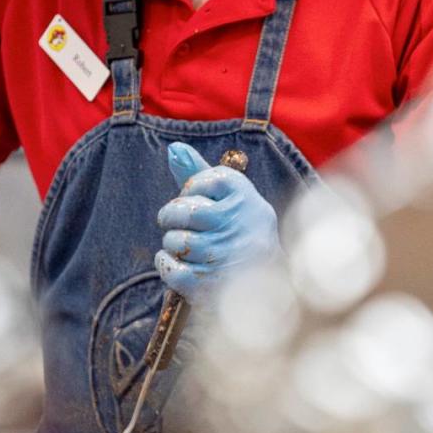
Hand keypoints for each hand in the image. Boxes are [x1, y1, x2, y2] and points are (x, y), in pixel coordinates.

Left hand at [154, 141, 278, 302]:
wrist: (266, 284)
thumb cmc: (239, 231)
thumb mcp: (229, 197)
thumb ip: (199, 173)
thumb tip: (174, 148)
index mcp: (244, 198)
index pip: (202, 180)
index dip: (190, 189)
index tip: (198, 199)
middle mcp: (236, 224)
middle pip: (184, 211)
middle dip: (173, 216)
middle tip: (179, 223)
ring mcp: (223, 255)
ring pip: (175, 241)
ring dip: (172, 242)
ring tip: (185, 246)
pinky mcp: (209, 284)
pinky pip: (171, 268)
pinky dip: (166, 264)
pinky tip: (178, 263)